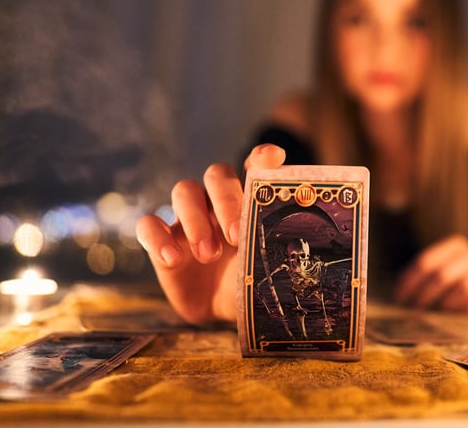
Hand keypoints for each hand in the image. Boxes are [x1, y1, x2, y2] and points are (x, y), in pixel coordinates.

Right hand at [136, 144, 285, 323]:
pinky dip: (157, 238)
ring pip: (184, 191)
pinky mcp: (162, 239)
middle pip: (216, 175)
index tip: (273, 157)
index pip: (254, 165)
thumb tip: (317, 269)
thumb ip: (281, 261)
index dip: (262, 157)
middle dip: (226, 200)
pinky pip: (149, 224)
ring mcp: (188, 217)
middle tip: (236, 237)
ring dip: (196, 219)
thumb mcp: (268, 272)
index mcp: (248, 200)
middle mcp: (217, 200)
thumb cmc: (251, 282)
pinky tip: (172, 259)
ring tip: (208, 254)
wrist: (223, 309)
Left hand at [394, 235, 467, 311]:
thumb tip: (402, 296)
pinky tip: (457, 314)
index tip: (400, 298)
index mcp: (455, 245)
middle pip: (442, 275)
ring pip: (462, 287)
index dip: (410, 281)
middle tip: (414, 310)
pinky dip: (464, 310)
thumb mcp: (452, 265)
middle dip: (424, 295)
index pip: (426, 261)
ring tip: (437, 312)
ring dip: (445, 304)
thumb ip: (429, 275)